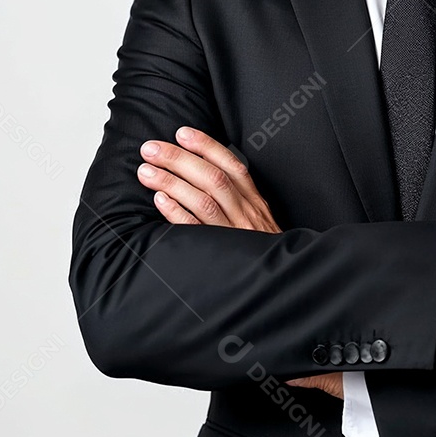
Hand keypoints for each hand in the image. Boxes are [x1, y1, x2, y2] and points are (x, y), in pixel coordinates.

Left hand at [138, 129, 342, 398]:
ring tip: (146, 170)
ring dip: (173, 182)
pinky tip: (159, 201)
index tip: (182, 132)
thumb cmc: (267, 264)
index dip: (208, 147)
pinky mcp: (226, 261)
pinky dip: (178, 214)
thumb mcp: (260, 230)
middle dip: (181, 159)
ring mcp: (238, 240)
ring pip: (205, 202)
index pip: (235, 168)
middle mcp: (250, 220)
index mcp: (259, 208)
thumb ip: (239, 207)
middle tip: (151, 147)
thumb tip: (206, 179)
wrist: (288, 304)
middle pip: (215, 180)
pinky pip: (199, 234)